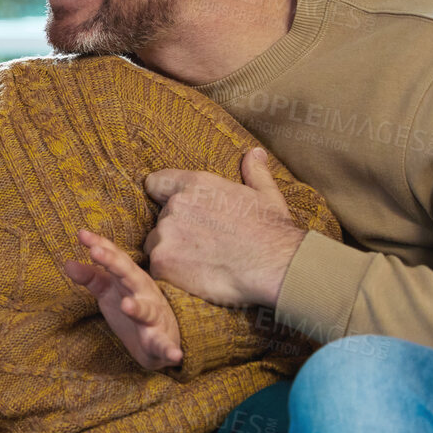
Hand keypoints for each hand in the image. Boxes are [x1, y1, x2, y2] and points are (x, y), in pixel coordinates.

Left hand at [66, 229, 182, 370]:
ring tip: (127, 305)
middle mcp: (144, 294)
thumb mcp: (109, 291)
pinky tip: (175, 355)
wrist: (161, 340)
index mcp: (130, 279)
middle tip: (97, 252)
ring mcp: (154, 317)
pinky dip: (170, 350)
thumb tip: (67, 263)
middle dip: (115, 264)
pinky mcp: (160, 342)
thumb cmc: (132, 308)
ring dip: (138, 308)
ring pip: (147, 311)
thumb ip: (90, 277)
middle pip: (130, 276)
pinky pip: (165, 346)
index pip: (115, 258)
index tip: (81, 234)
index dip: (100, 245)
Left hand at [143, 147, 305, 308]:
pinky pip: (157, 270)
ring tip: (201, 264)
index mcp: (196, 184)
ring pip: (156, 245)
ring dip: (171, 254)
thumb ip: (254, 172)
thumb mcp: (267, 195)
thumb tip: (255, 153)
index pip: (157, 183)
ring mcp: (166, 234)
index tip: (174, 211)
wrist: (276, 265)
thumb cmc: (273, 231)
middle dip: (175, 232)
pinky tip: (194, 279)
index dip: (162, 197)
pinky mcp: (163, 262)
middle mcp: (176, 205)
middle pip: (160, 220)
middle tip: (202, 246)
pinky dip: (171, 276)